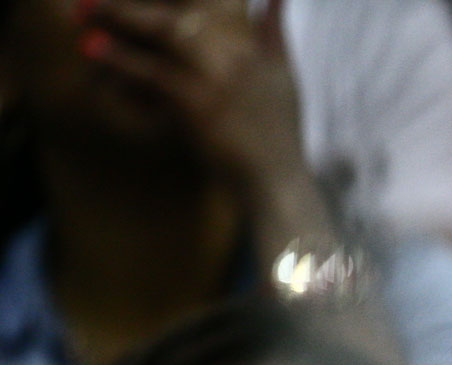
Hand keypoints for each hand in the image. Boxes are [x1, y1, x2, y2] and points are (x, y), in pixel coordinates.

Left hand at [77, 0, 337, 259]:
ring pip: (163, 34)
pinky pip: (152, 72)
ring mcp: (215, 77)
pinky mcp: (196, 102)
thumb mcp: (285, 76)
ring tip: (85, 15)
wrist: (276, 178)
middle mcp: (235, 54)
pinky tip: (95, 50)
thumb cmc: (279, 133)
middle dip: (132, 8)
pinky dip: (122, 59)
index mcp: (253, 45)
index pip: (208, 4)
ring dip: (121, 20)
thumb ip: (275, 33)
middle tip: (92, 4)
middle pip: (177, 16)